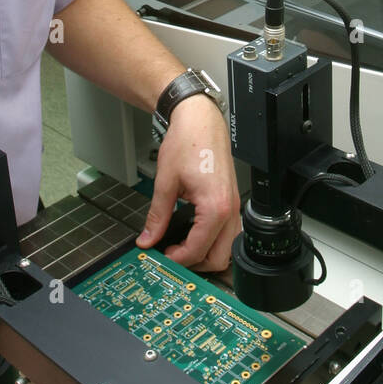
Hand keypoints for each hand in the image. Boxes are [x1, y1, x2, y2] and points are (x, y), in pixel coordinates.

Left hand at [136, 94, 240, 270]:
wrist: (200, 120)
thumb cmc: (188, 142)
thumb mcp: (165, 182)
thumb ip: (157, 215)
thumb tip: (148, 237)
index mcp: (214, 207)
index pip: (197, 250)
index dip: (176, 259)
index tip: (161, 257)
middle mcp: (229, 209)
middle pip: (219, 258)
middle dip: (195, 264)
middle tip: (172, 256)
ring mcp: (234, 205)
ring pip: (227, 248)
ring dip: (206, 253)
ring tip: (181, 246)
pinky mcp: (232, 200)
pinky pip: (228, 232)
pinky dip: (212, 239)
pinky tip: (193, 231)